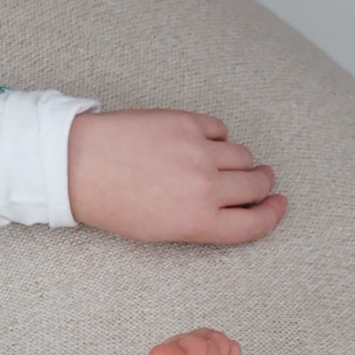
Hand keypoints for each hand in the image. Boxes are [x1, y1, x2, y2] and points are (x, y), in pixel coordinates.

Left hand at [67, 109, 285, 243]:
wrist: (75, 165)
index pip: (255, 223)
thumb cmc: (108, 202)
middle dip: (260, 184)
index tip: (279, 203)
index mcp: (196, 223)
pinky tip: (197, 142)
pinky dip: (216, 136)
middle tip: (256, 180)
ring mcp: (199, 153)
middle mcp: (204, 188)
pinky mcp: (188, 123)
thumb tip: (236, 207)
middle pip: (257, 186)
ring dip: (238, 160)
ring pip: (244, 156)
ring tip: (216, 162)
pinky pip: (221, 129)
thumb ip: (200, 221)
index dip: (273, 213)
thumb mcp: (154, 230)